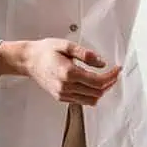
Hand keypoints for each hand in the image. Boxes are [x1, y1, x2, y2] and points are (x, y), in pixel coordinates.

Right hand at [0, 38, 120, 104]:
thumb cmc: (45, 51)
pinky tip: (93, 84)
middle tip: (114, 73)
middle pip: (97, 92)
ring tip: (106, 79)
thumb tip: (102, 63)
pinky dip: (91, 94)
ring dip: (102, 91)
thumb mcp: (67, 45)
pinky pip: (81, 101)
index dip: (111, 76)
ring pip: (91, 100)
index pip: (98, 82)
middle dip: (109, 83)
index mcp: (69, 73)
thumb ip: (86, 55)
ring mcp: (63, 94)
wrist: (28, 60)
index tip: (117, 69)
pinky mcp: (60, 97)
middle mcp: (66, 87)